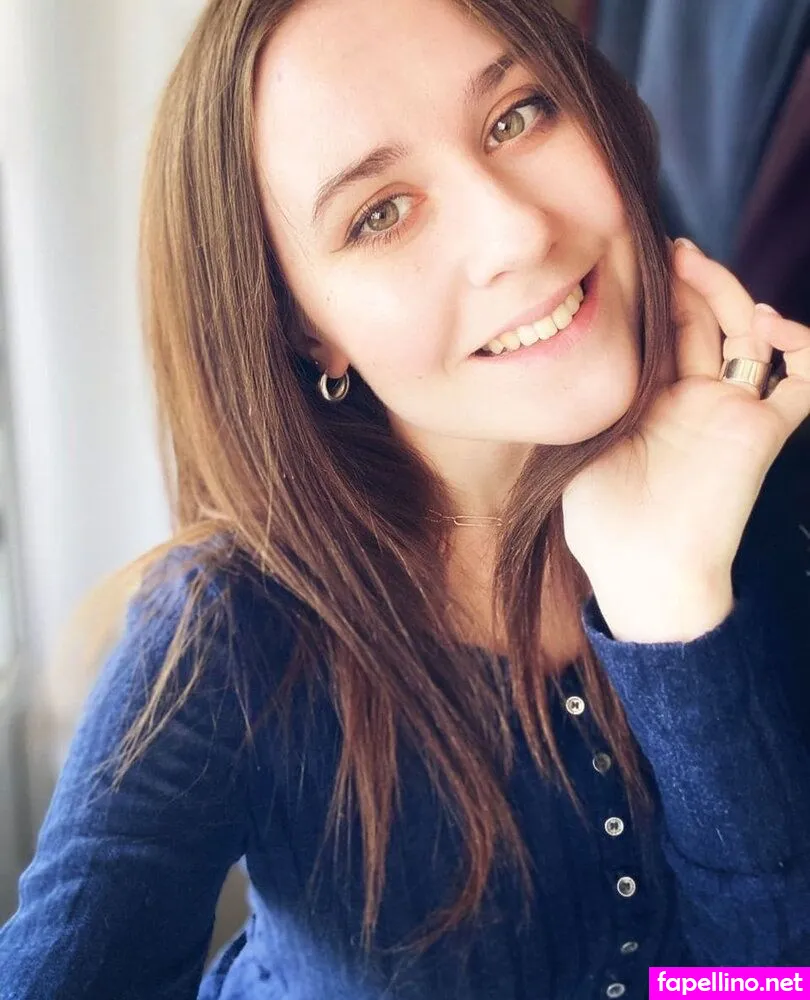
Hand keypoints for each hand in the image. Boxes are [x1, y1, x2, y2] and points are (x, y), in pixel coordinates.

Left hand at [562, 239, 809, 640]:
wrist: (642, 569)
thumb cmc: (601, 520)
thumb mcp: (576, 446)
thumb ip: (580, 401)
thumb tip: (543, 359)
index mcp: (653, 402)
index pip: (665, 333)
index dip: (660, 296)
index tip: (637, 257)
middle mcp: (695, 401)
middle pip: (706, 323)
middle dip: (692, 282)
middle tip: (671, 249)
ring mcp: (730, 412)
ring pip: (748, 338)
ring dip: (733, 296)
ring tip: (699, 267)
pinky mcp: (763, 432)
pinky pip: (805, 385)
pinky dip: (805, 351)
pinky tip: (775, 327)